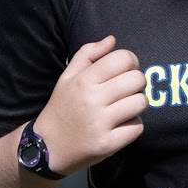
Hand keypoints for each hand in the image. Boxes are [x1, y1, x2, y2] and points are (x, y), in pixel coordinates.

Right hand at [32, 36, 146, 176]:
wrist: (46, 147)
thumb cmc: (62, 108)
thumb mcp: (67, 77)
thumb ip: (88, 54)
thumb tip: (112, 40)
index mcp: (83, 80)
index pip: (123, 59)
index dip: (131, 62)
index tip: (124, 71)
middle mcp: (92, 100)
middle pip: (137, 79)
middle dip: (136, 83)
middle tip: (126, 91)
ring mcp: (100, 123)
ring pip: (140, 102)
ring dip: (136, 105)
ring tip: (123, 108)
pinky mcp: (107, 144)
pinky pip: (137, 127)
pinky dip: (132, 126)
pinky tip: (119, 126)